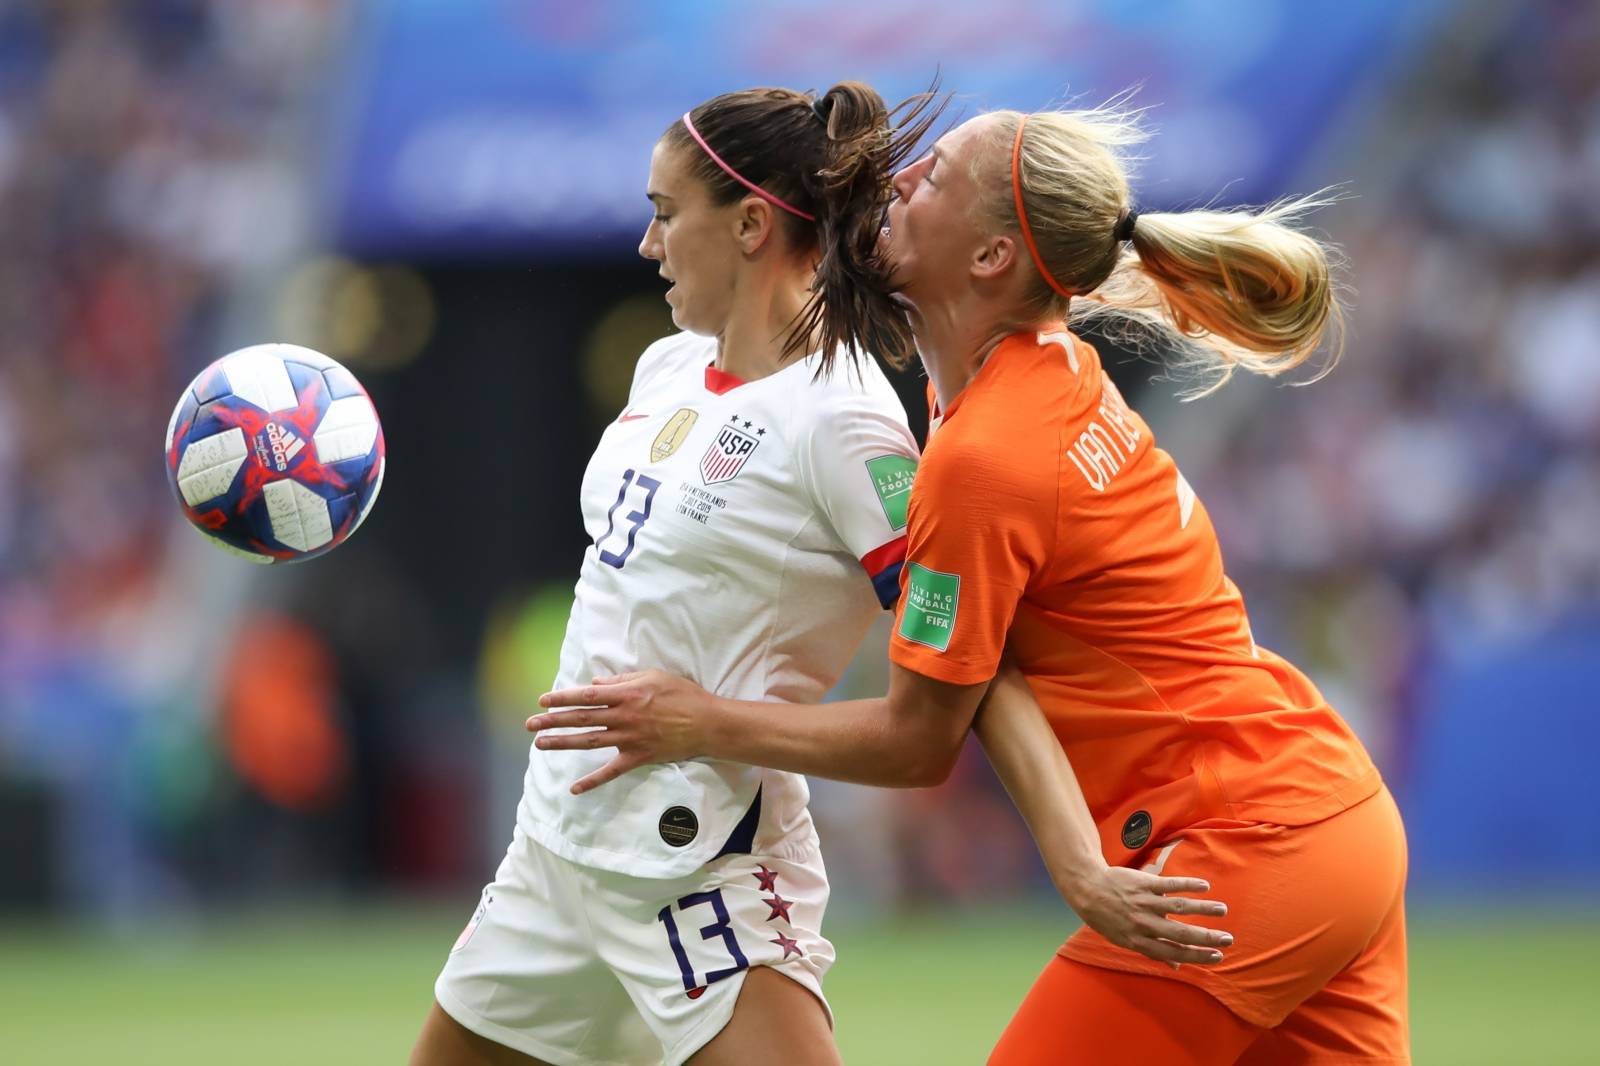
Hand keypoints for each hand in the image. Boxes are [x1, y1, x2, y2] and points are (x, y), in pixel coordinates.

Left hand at [527, 670, 714, 794]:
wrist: (706, 723)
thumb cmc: (682, 694)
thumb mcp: (653, 676)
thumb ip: (622, 679)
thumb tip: (595, 683)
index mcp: (626, 694)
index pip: (586, 695)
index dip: (562, 698)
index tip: (543, 701)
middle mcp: (623, 716)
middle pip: (581, 718)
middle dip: (553, 720)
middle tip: (530, 724)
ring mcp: (629, 739)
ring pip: (589, 741)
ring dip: (563, 743)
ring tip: (540, 744)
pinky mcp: (638, 757)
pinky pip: (611, 771)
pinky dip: (592, 781)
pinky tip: (574, 788)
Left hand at [1065, 864, 1233, 967]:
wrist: (1088, 888)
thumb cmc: (1107, 918)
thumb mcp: (1124, 940)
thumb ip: (1152, 951)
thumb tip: (1177, 966)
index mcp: (1139, 941)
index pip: (1173, 952)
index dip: (1196, 956)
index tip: (1217, 957)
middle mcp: (1143, 924)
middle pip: (1179, 933)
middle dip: (1206, 938)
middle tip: (1228, 939)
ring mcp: (1144, 903)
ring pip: (1178, 907)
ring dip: (1202, 909)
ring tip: (1222, 910)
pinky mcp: (1144, 884)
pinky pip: (1169, 885)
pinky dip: (1188, 885)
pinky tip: (1205, 886)